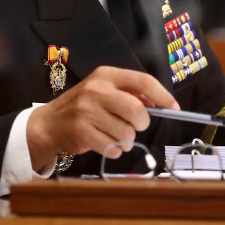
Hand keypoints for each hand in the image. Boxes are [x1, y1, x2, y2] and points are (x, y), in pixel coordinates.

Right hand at [27, 66, 179, 171]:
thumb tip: (159, 102)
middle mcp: (96, 89)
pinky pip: (114, 148)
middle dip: (141, 122)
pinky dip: (114, 150)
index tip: (174, 107)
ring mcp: (87, 111)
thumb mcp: (104, 90)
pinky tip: (102, 142)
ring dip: (126, 139)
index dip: (162, 95)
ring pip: (127, 133)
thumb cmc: (83, 106)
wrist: (49, 123)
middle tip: (135, 125)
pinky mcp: (82, 132)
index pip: (142, 80)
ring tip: (112, 134)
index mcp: (106, 74)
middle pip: (137, 110)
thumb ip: (130, 93)